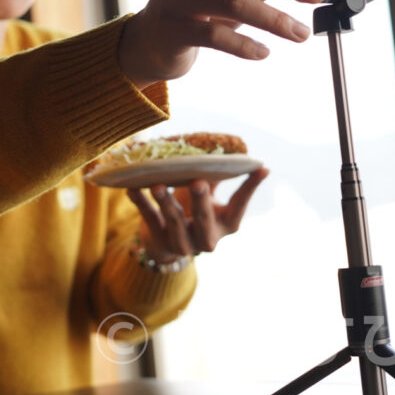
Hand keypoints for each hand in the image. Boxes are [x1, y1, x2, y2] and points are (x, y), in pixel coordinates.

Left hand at [126, 167, 269, 262]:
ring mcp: (184, 245)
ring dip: (166, 202)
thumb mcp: (208, 197)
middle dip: (201, 201)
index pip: (240, 205)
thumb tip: (232, 149)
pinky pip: (150, 221)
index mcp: (225, 225)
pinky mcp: (160, 243)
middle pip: (205, 219)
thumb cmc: (192, 211)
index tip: (262, 167)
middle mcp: (208, 238)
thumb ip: (215, 177)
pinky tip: (132, 188)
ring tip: (158, 184)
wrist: (166, 243)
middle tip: (198, 181)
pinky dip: (141, 204)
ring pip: (174, 223)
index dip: (251, 187)